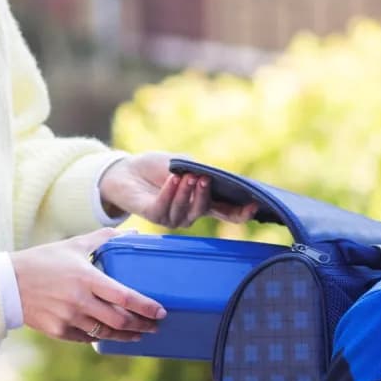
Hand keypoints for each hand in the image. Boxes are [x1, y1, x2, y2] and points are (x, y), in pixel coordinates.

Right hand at [10, 228, 165, 342]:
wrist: (8, 284)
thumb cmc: (43, 261)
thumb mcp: (74, 245)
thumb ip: (104, 239)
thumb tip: (132, 234)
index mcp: (86, 278)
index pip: (124, 296)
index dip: (146, 307)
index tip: (161, 312)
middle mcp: (79, 301)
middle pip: (119, 320)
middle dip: (141, 325)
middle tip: (154, 326)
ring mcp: (69, 318)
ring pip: (106, 333)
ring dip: (126, 336)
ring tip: (138, 334)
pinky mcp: (59, 331)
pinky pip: (87, 338)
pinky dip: (102, 337)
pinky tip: (111, 334)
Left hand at [98, 153, 257, 228]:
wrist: (126, 170)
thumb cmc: (158, 167)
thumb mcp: (184, 163)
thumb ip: (200, 169)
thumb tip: (214, 175)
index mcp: (202, 202)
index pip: (226, 212)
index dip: (241, 212)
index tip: (254, 206)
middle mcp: (189, 214)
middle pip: (204, 210)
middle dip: (205, 194)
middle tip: (204, 178)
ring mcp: (171, 217)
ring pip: (184, 210)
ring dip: (186, 192)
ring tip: (186, 175)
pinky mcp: (152, 216)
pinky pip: (164, 208)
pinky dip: (169, 193)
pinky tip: (172, 179)